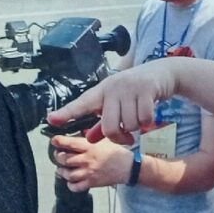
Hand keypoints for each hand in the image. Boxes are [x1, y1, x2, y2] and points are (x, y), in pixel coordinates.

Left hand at [47, 58, 177, 142]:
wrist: (162, 73)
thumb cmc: (135, 92)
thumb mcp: (116, 104)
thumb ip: (102, 123)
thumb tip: (89, 139)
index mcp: (101, 92)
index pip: (81, 104)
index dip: (66, 113)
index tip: (51, 119)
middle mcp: (112, 88)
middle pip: (109, 127)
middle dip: (119, 138)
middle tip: (127, 139)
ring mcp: (129, 88)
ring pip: (129, 125)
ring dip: (137, 128)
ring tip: (139, 118)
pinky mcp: (146, 90)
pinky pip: (145, 120)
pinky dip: (148, 124)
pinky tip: (149, 116)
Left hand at [48, 131, 130, 190]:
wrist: (129, 167)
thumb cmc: (117, 153)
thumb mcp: (104, 140)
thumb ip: (92, 136)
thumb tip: (81, 132)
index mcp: (90, 147)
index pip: (70, 143)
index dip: (58, 141)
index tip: (54, 140)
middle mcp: (87, 160)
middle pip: (64, 159)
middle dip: (58, 157)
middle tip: (58, 155)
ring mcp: (89, 173)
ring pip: (68, 174)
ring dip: (62, 171)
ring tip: (62, 169)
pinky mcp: (92, 183)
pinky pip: (76, 187)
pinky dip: (70, 185)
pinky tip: (71, 180)